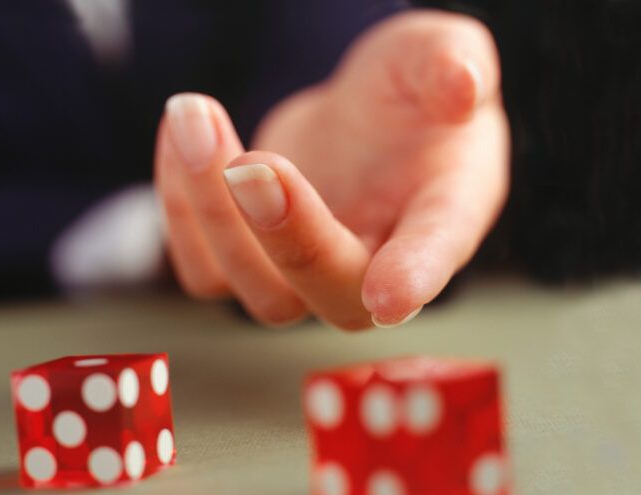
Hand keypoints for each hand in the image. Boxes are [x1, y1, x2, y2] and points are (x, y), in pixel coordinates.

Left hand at [155, 11, 508, 329]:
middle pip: (331, 290)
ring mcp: (308, 274)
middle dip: (284, 233)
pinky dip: (180, 213)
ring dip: (211, 213)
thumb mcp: (436, 56)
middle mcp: (377, 264)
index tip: (389, 292)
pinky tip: (180, 139)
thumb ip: (452, 62)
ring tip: (193, 115)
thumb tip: (461, 85)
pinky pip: (205, 273)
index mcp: (442, 216)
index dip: (415, 276)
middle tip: (249, 162)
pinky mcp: (254, 263)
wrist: (368, 123)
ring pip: (259, 292)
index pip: (436, 254)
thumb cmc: (412, 95)